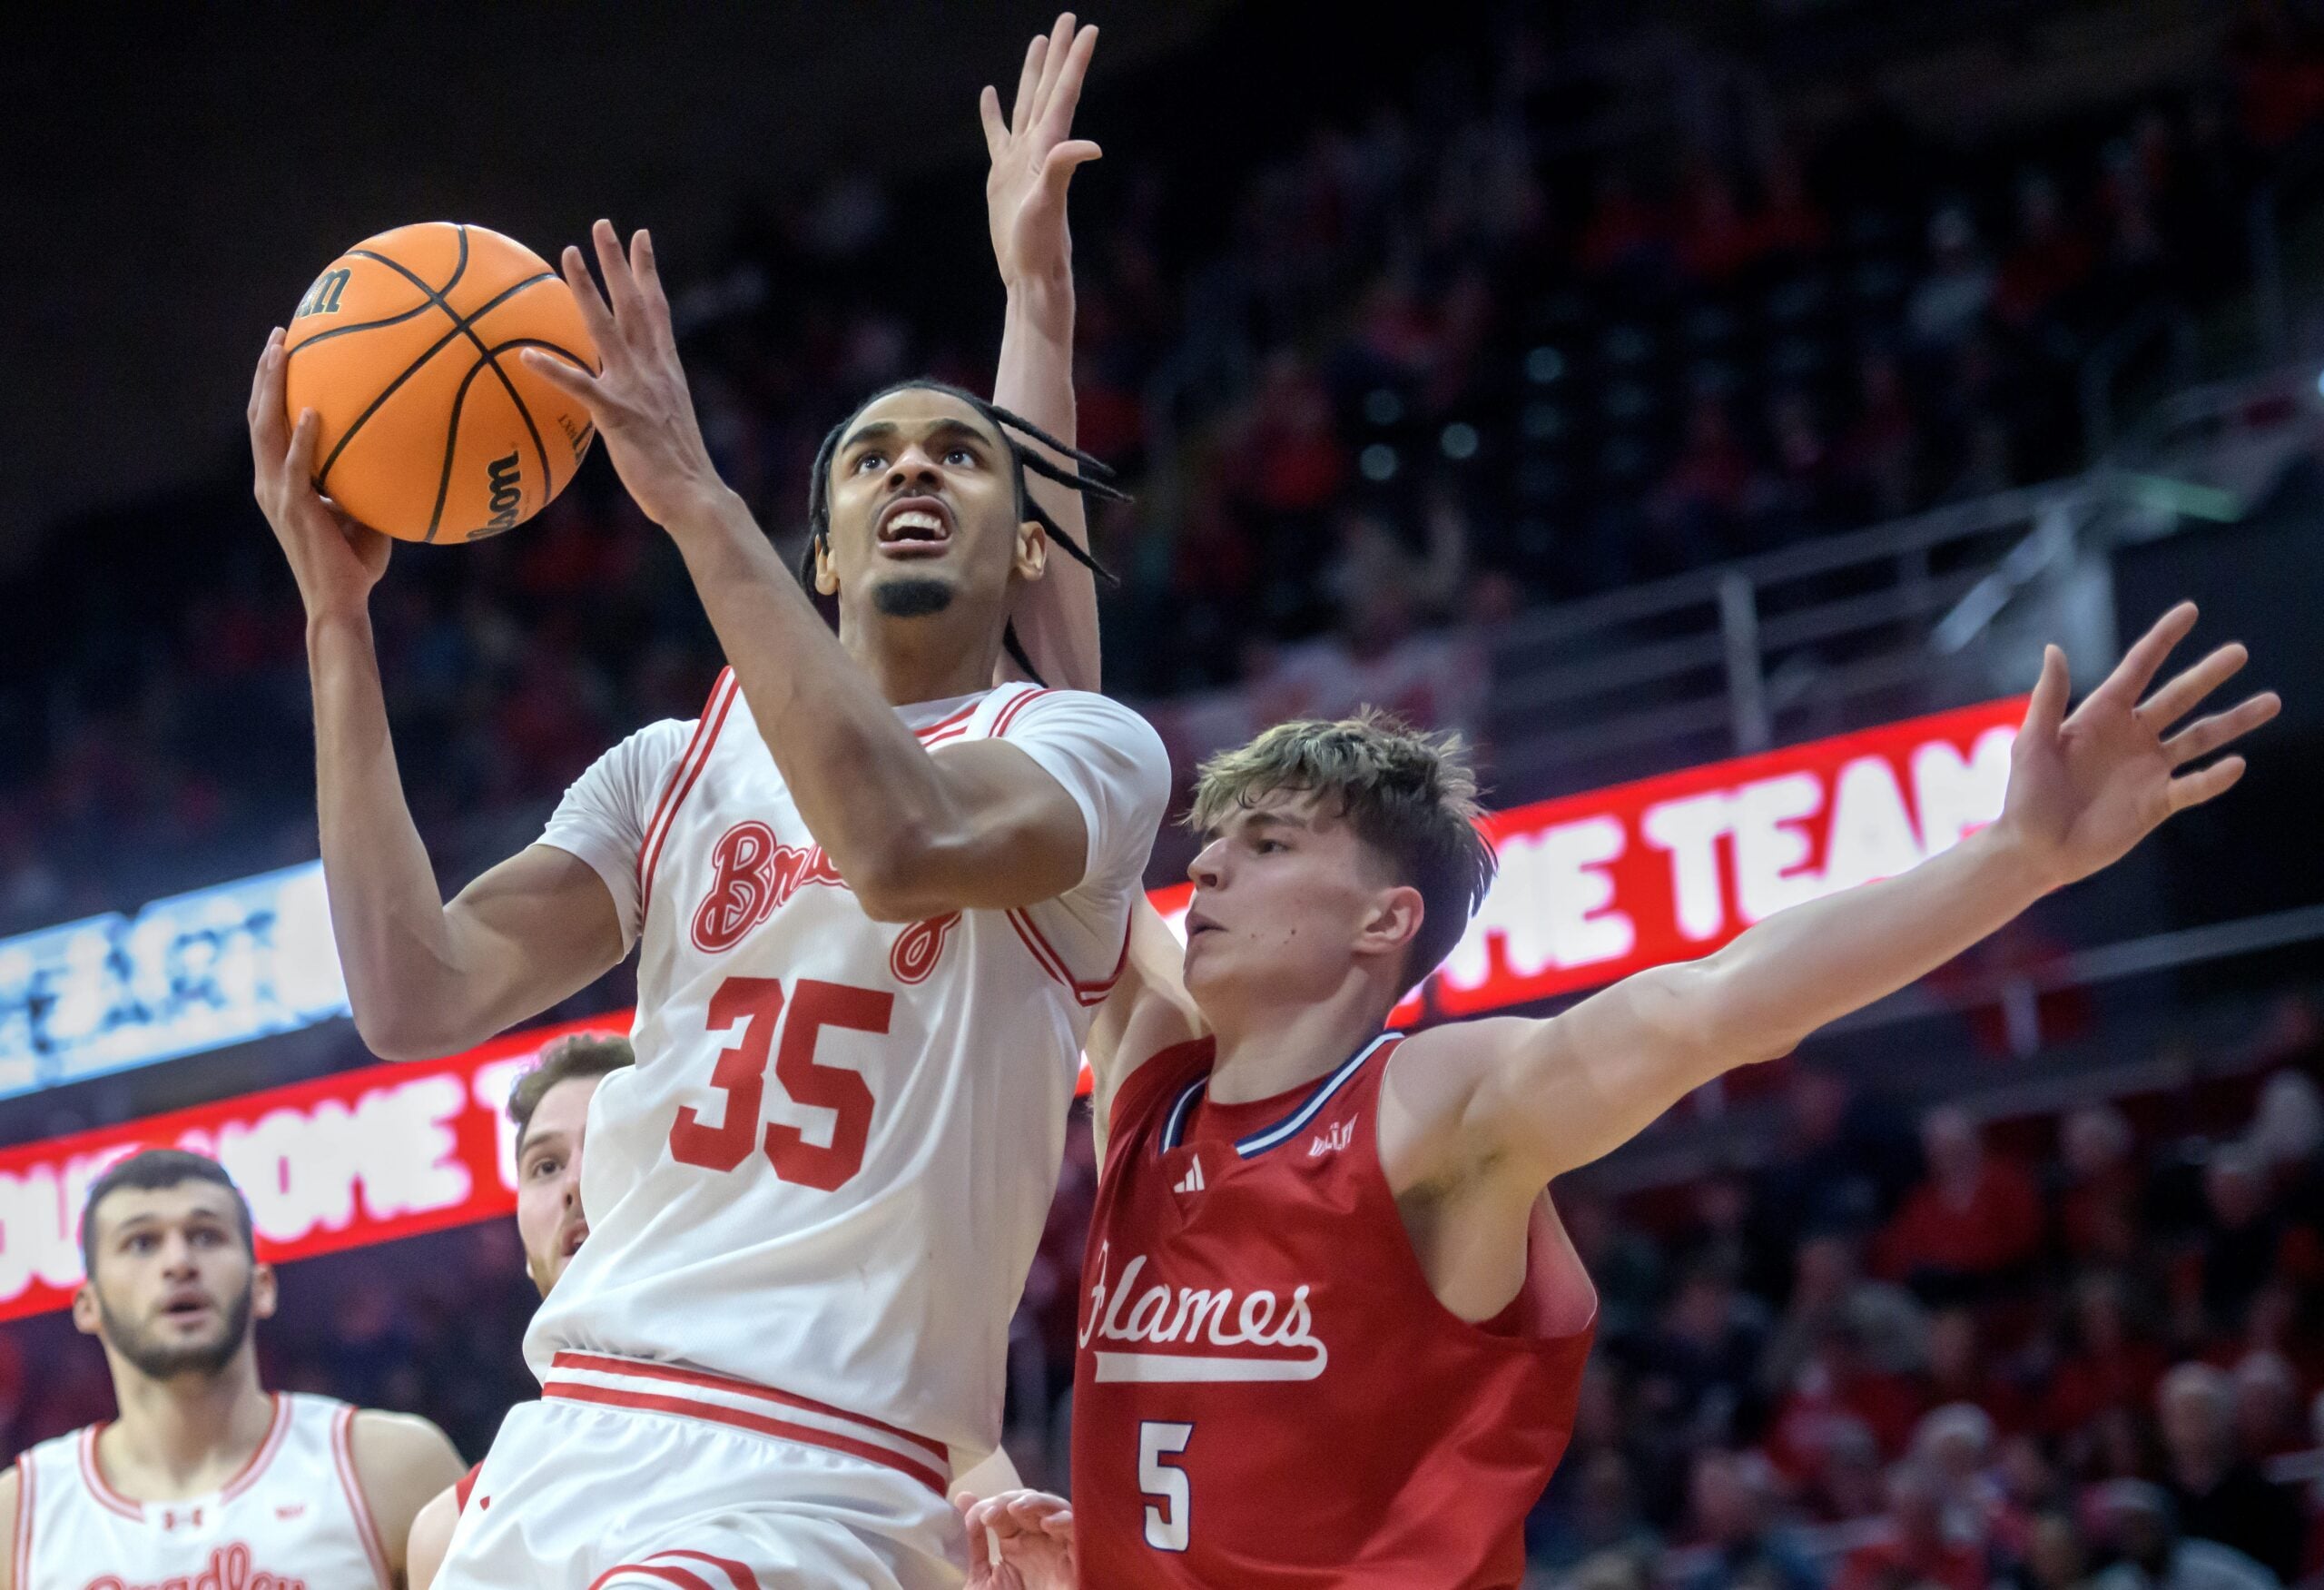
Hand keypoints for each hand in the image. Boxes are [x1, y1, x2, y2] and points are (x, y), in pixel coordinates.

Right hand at [247, 327, 390, 618]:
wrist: (339, 602)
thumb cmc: (354, 564)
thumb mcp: (362, 515)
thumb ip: (368, 483)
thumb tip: (401, 454)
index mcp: (281, 481)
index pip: (270, 425)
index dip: (272, 388)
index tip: (284, 352)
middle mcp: (270, 482)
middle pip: (260, 415)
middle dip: (266, 373)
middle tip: (279, 335)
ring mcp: (277, 494)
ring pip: (265, 430)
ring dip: (272, 389)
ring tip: (281, 353)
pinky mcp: (293, 509)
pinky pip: (297, 466)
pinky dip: (303, 438)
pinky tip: (315, 412)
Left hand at [521, 222, 729, 530]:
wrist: (696, 497)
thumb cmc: (678, 471)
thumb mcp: (664, 425)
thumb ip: (644, 399)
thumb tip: (621, 395)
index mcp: (666, 369)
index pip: (656, 309)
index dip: (647, 272)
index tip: (640, 237)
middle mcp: (653, 370)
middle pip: (633, 304)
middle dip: (618, 262)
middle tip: (603, 224)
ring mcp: (636, 390)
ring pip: (607, 329)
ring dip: (587, 290)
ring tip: (567, 255)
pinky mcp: (619, 417)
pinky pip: (581, 388)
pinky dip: (554, 370)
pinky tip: (526, 355)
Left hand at [957, 1488, 1077, 1589]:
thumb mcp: (981, 1578)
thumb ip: (974, 1541)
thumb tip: (964, 1497)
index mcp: (1017, 1545)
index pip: (1009, 1510)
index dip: (995, 1504)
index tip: (978, 1516)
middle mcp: (1040, 1543)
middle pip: (1033, 1505)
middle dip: (1013, 1500)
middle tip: (993, 1512)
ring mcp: (1059, 1549)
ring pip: (1057, 1510)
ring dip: (1038, 1503)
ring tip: (1016, 1508)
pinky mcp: (1078, 1560)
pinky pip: (1078, 1532)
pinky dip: (1066, 1522)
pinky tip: (1048, 1524)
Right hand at [982, 15, 1100, 301]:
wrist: (1030, 273)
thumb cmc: (1040, 245)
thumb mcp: (1048, 205)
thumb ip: (1063, 170)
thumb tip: (1090, 146)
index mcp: (1049, 148)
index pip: (1065, 94)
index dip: (1076, 61)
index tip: (1088, 28)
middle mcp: (1039, 148)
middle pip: (1050, 89)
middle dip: (1059, 54)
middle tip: (1068, 17)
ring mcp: (1020, 160)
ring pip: (1027, 104)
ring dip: (1034, 73)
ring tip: (1039, 41)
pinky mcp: (1003, 175)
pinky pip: (998, 134)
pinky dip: (993, 113)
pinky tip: (989, 95)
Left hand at [1996, 601, 2279, 888]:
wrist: (2033, 851)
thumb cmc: (2025, 795)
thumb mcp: (2032, 743)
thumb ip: (2048, 698)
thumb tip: (2054, 648)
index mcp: (2101, 715)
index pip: (2138, 668)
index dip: (2163, 639)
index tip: (2190, 610)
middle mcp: (2132, 736)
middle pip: (2179, 697)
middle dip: (2208, 674)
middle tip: (2239, 652)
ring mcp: (2148, 769)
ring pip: (2200, 737)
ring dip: (2234, 721)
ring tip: (2271, 701)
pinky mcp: (2158, 803)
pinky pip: (2194, 786)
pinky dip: (2214, 777)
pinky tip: (2235, 764)